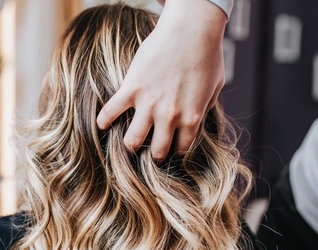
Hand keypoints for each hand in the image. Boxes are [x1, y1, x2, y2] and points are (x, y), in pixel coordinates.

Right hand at [96, 0, 226, 161]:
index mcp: (192, 117)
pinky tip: (102, 125)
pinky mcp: (131, 88)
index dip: (175, 150)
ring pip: (132, 140)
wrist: (191, 28)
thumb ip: (205, 107)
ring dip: (131, 144)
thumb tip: (198, 118)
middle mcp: (170, 116)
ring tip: (129, 142)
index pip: (181, 149)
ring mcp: (149, 103)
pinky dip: (104, 121)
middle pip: (157, 151)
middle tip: (150, 150)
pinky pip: (111, 112)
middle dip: (154, 153)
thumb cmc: (207, 54)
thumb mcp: (215, 86)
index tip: (170, 147)